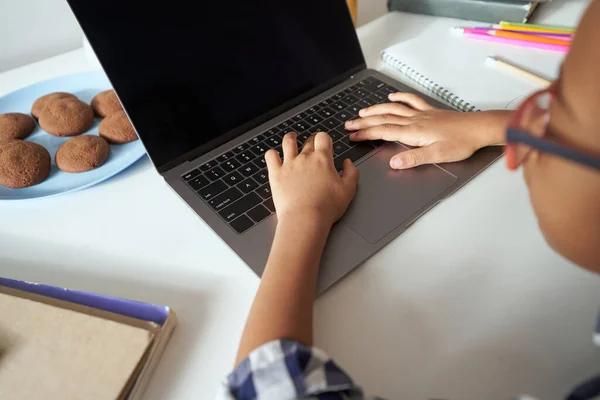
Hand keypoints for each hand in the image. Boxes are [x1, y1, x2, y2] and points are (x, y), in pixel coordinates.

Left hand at [265, 132, 358, 226]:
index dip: (324, 138)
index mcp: (323, 160)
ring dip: (290, 138)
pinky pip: (270, 156)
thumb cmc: (326, 207)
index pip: (323, 137)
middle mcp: (305, 158)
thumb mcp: (348, 190)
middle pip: (308, 140)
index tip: (325, 143)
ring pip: (288, 142)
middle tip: (312, 144)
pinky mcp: (276, 174)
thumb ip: (351, 173)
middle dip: (311, 140)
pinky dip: (272, 153)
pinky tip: (274, 155)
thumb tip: (348, 163)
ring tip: (291, 138)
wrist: (305, 218)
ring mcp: (289, 164)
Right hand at [345, 92, 507, 168]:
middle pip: (383, 119)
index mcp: (413, 132)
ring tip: (362, 113)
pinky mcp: (431, 112)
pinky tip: (392, 97)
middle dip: (364, 122)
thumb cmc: (461, 143)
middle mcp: (414, 120)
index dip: (366, 134)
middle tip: (348, 125)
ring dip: (376, 110)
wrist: (479, 128)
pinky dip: (400, 98)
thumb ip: (413, 159)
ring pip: (393, 109)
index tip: (352, 136)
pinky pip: (411, 101)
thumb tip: (393, 163)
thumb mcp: (437, 155)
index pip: (383, 132)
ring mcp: (422, 114)